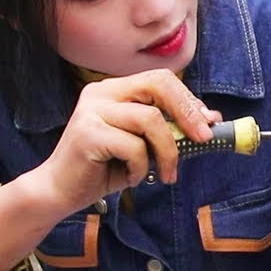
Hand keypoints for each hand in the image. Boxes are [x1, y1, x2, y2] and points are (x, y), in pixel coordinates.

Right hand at [33, 69, 220, 215]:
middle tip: (203, 139)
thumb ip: (167, 131)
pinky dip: (142, 168)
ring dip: (167, 152)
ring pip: (150, 120)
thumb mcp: (141, 146)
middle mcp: (101, 93)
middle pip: (158, 85)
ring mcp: (92, 110)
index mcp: (114, 90)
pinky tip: (132, 178)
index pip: (160, 79)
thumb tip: (210, 120)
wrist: (59, 192)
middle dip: (187, 112)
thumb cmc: (102, 169)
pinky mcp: (88, 133)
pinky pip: (134, 147)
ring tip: (165, 174)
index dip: (188, 100)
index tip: (208, 123)